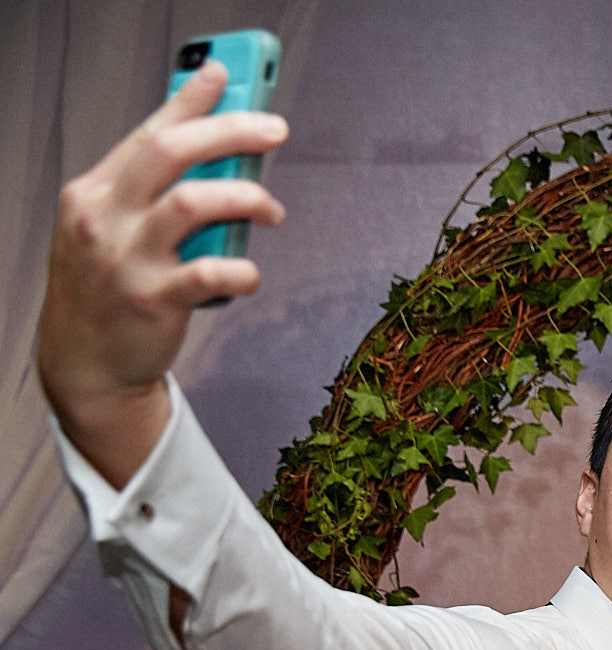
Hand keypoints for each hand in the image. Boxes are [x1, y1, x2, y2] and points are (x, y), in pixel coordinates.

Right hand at [37, 60, 287, 481]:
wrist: (85, 363)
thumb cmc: (111, 289)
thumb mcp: (113, 230)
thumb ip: (152, 193)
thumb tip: (217, 154)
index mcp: (94, 192)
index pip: (147, 132)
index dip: (189, 100)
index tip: (226, 72)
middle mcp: (104, 217)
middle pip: (171, 152)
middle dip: (230, 131)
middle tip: (276, 129)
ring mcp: (125, 258)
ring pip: (195, 203)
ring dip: (247, 198)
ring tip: (272, 210)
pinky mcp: (151, 299)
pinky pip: (213, 270)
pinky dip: (244, 268)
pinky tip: (251, 273)